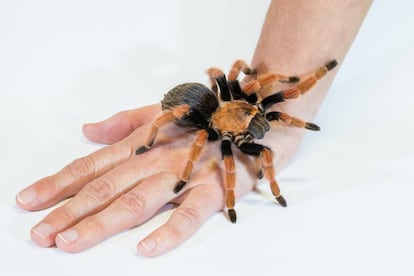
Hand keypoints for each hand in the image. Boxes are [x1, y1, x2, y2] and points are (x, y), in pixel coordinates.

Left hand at [16, 103, 299, 256]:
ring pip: (137, 201)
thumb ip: (124, 122)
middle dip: (68, 212)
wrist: (256, 116)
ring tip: (70, 243)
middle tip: (39, 234)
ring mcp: (185, 174)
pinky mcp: (214, 189)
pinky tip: (146, 250)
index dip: (58, 184)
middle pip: (105, 188)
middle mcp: (156, 159)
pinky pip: (190, 215)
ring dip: (102, 223)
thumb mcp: (162, 111)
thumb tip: (87, 130)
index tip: (28, 201)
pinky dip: (169, 232)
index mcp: (142, 142)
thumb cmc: (206, 116)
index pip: (91, 166)